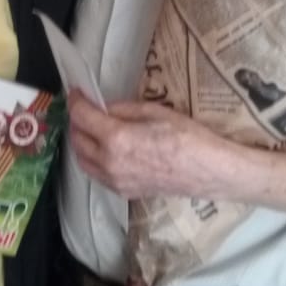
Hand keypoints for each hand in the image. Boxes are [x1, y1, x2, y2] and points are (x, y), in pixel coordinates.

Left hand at [68, 90, 212, 198]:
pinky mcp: (124, 192)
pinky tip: (105, 151)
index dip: (76, 101)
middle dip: (77, 122)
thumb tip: (104, 108)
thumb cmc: (188, 137)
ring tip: (92, 129)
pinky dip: (93, 160)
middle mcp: (109, 163)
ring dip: (81, 143)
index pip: (82, 116)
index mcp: (116, 138)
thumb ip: (123, 109)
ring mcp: (116, 181)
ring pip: (83, 161)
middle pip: (77, 140)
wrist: (209, 171)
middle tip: (85, 109)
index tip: (77, 93)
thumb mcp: (155, 111)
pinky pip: (98, 175)